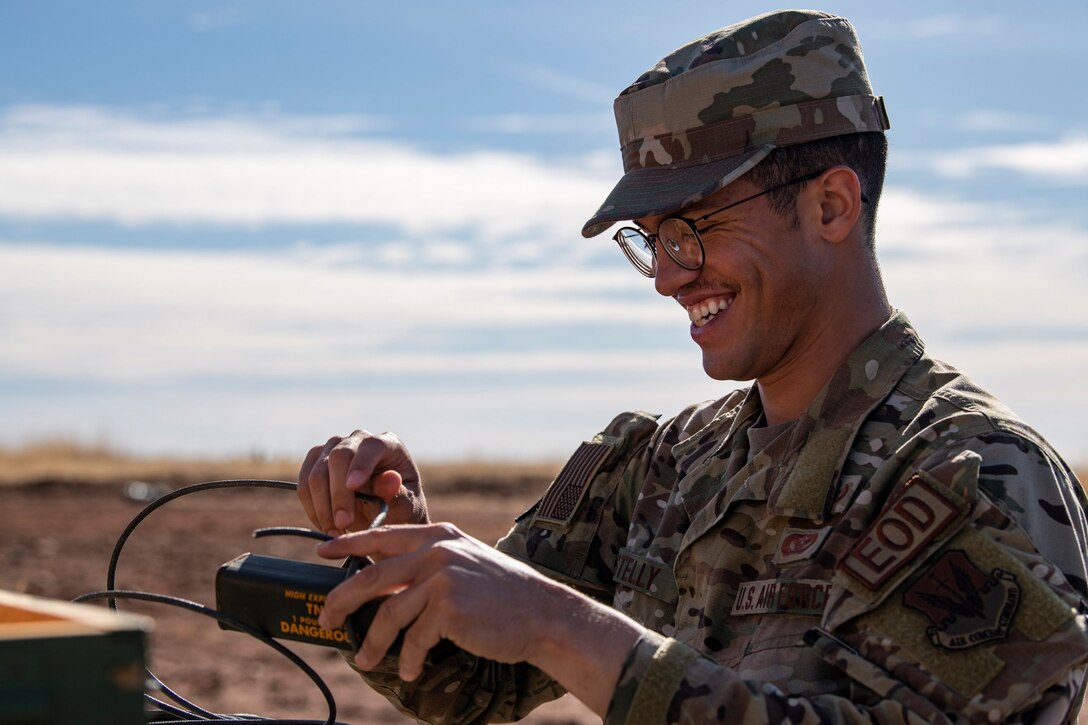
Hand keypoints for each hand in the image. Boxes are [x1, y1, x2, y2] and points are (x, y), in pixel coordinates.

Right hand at [297, 430, 428, 536]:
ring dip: (322, 507)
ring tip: (336, 533)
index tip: (354, 487)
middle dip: (338, 494)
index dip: (361, 464)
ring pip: (316, 472)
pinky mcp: (315, 463)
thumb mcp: (407, 508)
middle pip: (338, 457)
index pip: (371, 446)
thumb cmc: (402, 510)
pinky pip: (304, 485)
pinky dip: (312, 508)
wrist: (385, 516)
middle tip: (343, 525)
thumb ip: (399, 495)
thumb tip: (391, 478)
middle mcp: (359, 440)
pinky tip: (325, 526)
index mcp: (389, 444)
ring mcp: (334, 449)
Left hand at [316, 524, 559, 677]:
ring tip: (365, 660)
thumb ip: (430, 565)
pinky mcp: (448, 606)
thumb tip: (385, 585)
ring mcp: (442, 577)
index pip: (384, 536)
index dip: (350, 543)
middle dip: (342, 600)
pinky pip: (414, 639)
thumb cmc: (505, 595)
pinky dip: (407, 659)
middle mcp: (438, 551)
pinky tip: (408, 670)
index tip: (323, 550)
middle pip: (373, 576)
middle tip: (326, 618)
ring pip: (388, 614)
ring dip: (373, 643)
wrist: (543, 613)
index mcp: (440, 535)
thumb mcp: (466, 563)